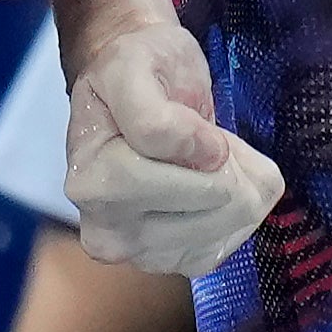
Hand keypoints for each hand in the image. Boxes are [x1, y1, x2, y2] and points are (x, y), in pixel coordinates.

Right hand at [65, 18, 283, 276]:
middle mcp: (106, 231)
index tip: (193, 118)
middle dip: (229, 163)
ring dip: (241, 183)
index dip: (202, 138)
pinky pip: (232, 241)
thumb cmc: (132, 71)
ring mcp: (141, 254)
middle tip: (210, 137)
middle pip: (214, 202)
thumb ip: (155, 114)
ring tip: (212, 156)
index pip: (177, 169)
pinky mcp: (176, 264)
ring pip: (231, 223)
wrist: (131, 88)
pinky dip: (241, 209)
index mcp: (90, 182)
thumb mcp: (131, 67)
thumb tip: (209, 158)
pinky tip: (217, 184)